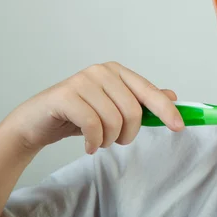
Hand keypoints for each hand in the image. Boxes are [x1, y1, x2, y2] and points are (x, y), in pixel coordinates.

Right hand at [7, 61, 182, 153]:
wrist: (37, 121)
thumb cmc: (78, 115)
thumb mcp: (112, 109)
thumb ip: (140, 101)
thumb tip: (172, 96)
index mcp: (117, 71)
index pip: (149, 91)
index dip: (166, 110)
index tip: (179, 127)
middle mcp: (101, 71)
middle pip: (133, 110)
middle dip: (128, 133)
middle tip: (116, 141)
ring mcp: (82, 80)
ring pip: (114, 120)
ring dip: (109, 140)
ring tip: (99, 141)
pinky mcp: (66, 95)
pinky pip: (93, 125)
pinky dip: (94, 142)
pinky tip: (88, 145)